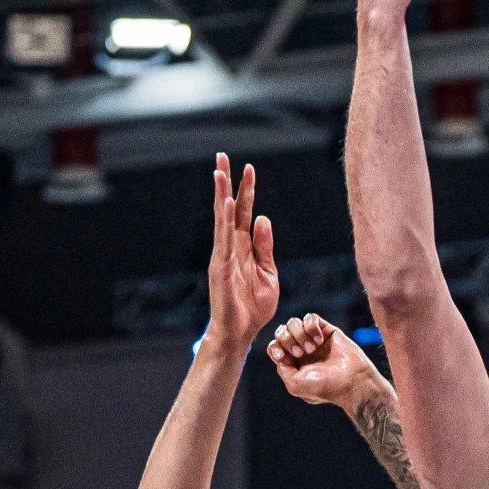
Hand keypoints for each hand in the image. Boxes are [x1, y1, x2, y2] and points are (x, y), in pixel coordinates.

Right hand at [206, 156, 277, 349]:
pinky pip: (223, 240)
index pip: (246, 212)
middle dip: (228, 182)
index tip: (249, 168)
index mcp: (245, 247)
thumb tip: (263, 219)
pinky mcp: (219, 267)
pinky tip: (228, 204)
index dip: (248, 190)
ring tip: (219, 172)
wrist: (241, 332)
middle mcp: (231, 246)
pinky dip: (225, 221)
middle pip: (230, 208)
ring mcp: (223, 255)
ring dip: (222, 194)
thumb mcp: (269, 273)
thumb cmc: (254, 306)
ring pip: (222, 219)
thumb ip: (265, 247)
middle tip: (224, 156)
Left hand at [268, 313, 384, 410]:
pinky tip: (320, 340)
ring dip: (299, 334)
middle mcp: (302, 350)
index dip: (275, 348)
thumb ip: (282, 368)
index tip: (284, 357)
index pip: (274, 346)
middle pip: (281, 332)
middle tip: (302, 353)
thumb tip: (282, 353)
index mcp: (293, 363)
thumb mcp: (294, 384)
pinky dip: (311, 327)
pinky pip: (310, 317)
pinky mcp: (326, 330)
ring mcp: (314, 339)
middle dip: (287, 341)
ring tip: (313, 347)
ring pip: (293, 322)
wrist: (351, 380)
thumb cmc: (325, 387)